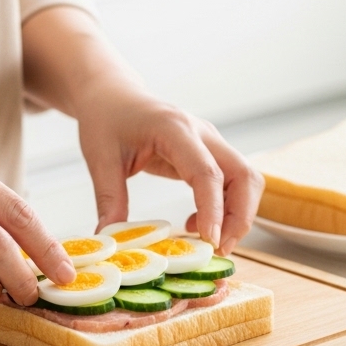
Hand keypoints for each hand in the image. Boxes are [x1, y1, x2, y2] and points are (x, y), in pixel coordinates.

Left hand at [75, 87, 263, 255]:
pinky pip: (232, 183)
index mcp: (174, 129)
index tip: (210, 240)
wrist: (113, 95)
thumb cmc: (107, 119)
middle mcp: (201, 133)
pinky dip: (226, 208)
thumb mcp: (99, 158)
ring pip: (245, 180)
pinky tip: (195, 224)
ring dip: (238, 215)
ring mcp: (210, 142)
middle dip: (240, 216)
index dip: (213, 208)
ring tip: (210, 242)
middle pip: (243, 174)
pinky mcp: (210, 153)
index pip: (206, 171)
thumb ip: (109, 198)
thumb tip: (111, 239)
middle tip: (219, 249)